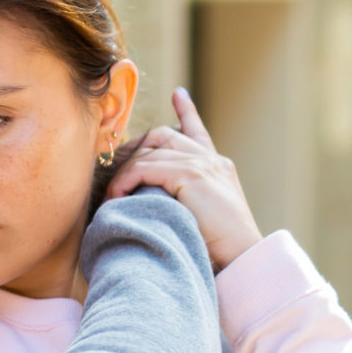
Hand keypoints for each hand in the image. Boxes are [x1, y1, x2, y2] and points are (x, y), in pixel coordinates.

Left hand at [107, 87, 264, 271]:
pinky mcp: (191, 174)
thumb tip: (148, 196)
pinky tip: (116, 196)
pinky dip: (126, 180)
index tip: (178, 94)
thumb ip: (182, 197)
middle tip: (112, 165)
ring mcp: (202, 164)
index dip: (187, 112)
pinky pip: (145, 168)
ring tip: (110, 193)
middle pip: (163, 136)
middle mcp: (211, 159)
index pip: (197, 131)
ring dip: (124, 173)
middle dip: (134, 147)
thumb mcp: (201, 215)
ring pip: (149, 153)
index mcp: (217, 166)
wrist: (241, 258)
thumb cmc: (217, 248)